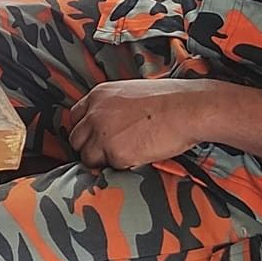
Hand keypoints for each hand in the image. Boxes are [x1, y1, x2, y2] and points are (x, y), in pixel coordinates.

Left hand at [64, 81, 224, 170]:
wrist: (187, 109)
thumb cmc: (169, 100)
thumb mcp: (130, 93)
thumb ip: (112, 107)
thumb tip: (109, 123)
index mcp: (98, 96)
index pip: (74, 117)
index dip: (84, 130)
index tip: (92, 138)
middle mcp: (95, 114)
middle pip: (75, 139)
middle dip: (89, 148)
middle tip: (106, 153)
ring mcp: (103, 134)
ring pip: (87, 157)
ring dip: (101, 161)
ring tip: (123, 157)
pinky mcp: (116, 154)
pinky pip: (109, 168)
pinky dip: (120, 167)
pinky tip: (136, 159)